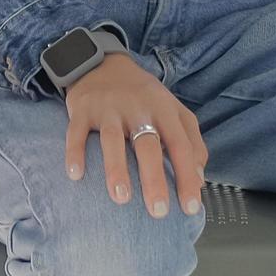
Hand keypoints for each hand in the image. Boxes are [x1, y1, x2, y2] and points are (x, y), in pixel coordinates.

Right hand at [62, 54, 206, 217]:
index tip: (190, 207)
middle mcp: (138, 108)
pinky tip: (75, 175)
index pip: (180, 145)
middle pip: (148, 145)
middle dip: (154, 179)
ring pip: (113, 139)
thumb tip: (199, 178)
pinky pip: (77, 133)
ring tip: (121, 198)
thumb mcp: (173, 110)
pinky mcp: (82, 110)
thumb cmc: (143, 96)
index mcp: (164, 109)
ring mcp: (109, 108)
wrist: (102, 64)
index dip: (186, 176)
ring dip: (116, 169)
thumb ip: (191, 140)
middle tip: (158, 212)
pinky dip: (75, 152)